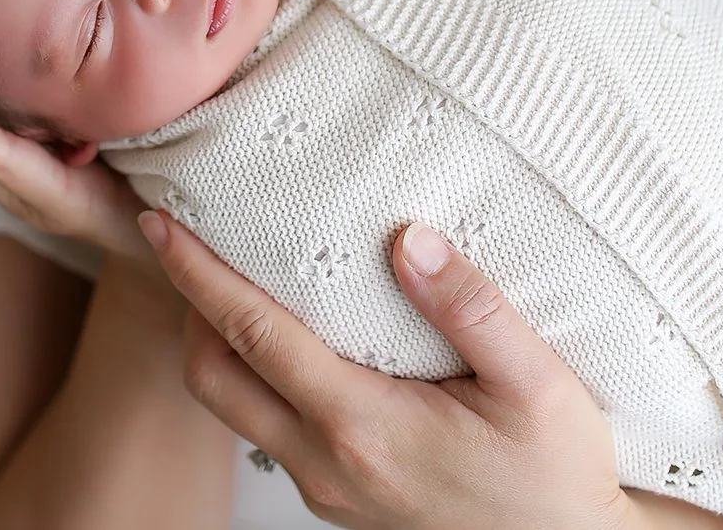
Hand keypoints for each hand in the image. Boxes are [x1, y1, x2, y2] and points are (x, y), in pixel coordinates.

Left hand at [136, 209, 644, 529]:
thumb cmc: (559, 474)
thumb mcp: (539, 384)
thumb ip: (471, 307)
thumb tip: (410, 240)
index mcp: (364, 426)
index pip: (252, 335)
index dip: (198, 274)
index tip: (163, 224)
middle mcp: (328, 462)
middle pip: (213, 377)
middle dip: (188, 306)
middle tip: (194, 240)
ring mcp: (328, 487)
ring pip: (232, 408)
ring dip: (217, 342)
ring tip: (236, 277)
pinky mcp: (340, 496)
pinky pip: (268, 428)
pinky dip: (254, 374)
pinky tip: (288, 334)